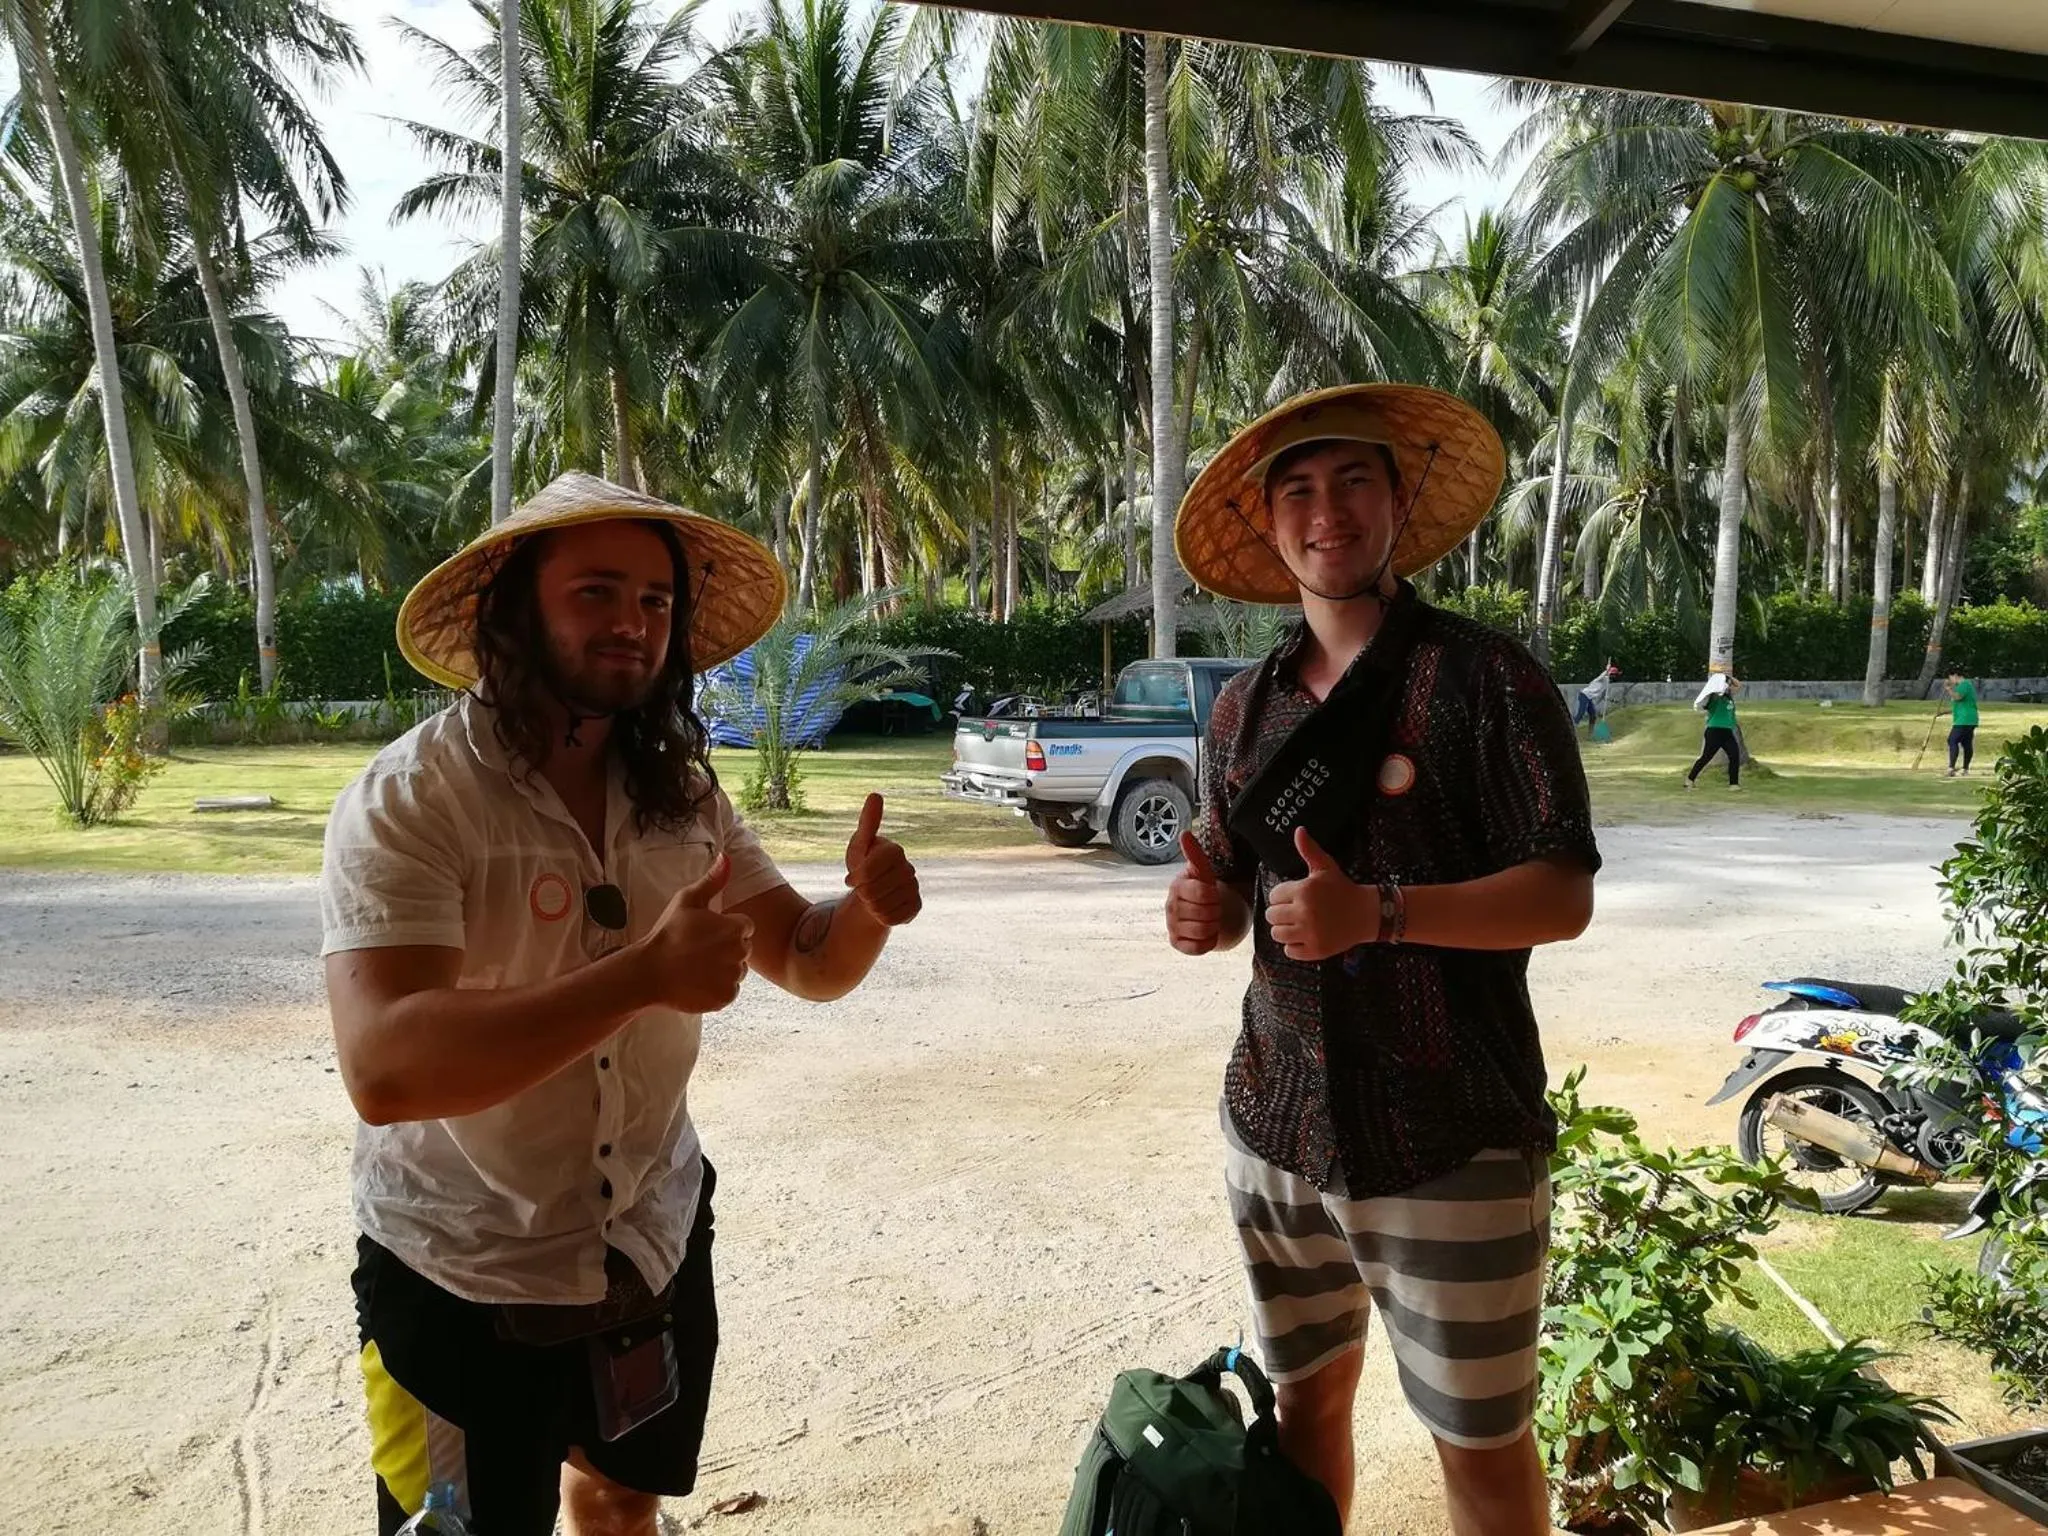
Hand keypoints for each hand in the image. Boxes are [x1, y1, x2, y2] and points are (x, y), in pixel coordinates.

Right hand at [634, 854, 754, 1012]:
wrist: (649, 972)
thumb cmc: (667, 933)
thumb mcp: (687, 900)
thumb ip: (712, 880)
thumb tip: (726, 856)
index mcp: (734, 929)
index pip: (744, 927)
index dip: (726, 929)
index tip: (706, 933)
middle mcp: (739, 954)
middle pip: (743, 949)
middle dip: (727, 949)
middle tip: (699, 950)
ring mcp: (732, 978)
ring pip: (737, 971)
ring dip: (723, 969)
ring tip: (697, 967)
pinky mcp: (725, 998)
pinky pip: (729, 990)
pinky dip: (717, 988)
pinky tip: (698, 982)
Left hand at [843, 793, 921, 926]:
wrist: (873, 892)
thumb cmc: (863, 865)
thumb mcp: (859, 846)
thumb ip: (867, 823)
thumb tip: (876, 794)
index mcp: (895, 850)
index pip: (869, 869)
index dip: (856, 876)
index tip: (849, 879)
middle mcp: (908, 868)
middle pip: (873, 889)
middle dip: (861, 892)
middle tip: (860, 890)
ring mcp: (914, 888)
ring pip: (882, 905)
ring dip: (870, 905)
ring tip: (870, 899)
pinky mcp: (916, 906)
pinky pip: (893, 918)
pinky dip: (881, 916)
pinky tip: (881, 909)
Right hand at [1166, 831, 1223, 955]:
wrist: (1201, 910)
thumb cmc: (1203, 888)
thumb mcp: (1204, 872)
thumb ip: (1195, 854)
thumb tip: (1185, 833)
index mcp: (1177, 886)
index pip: (1204, 894)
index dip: (1215, 896)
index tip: (1213, 893)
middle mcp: (1170, 907)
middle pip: (1205, 915)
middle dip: (1216, 912)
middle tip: (1214, 907)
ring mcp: (1172, 926)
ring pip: (1202, 931)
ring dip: (1214, 926)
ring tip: (1211, 919)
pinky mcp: (1176, 943)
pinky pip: (1197, 948)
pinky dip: (1208, 942)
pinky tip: (1208, 933)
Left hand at [1266, 828, 1373, 962]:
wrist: (1366, 913)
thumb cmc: (1342, 889)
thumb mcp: (1326, 867)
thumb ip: (1309, 850)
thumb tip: (1299, 830)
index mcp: (1304, 891)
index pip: (1273, 896)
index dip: (1283, 896)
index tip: (1296, 897)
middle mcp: (1304, 912)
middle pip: (1271, 916)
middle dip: (1281, 913)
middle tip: (1297, 911)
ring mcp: (1310, 933)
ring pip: (1277, 934)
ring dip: (1285, 930)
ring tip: (1299, 924)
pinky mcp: (1315, 950)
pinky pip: (1289, 951)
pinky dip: (1294, 946)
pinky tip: (1306, 937)